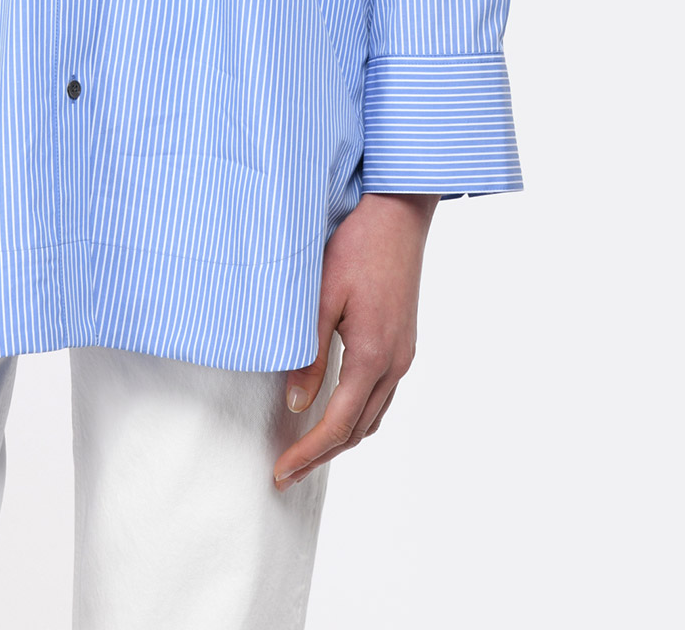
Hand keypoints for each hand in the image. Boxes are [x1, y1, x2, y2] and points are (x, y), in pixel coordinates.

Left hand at [273, 191, 438, 489]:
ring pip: (373, 417)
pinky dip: (357, 415)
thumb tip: (296, 403)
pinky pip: (381, 396)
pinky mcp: (403, 342)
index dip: (307, 453)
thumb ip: (309, 352)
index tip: (280, 471)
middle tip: (286, 471)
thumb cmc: (357, 246)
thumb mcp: (322, 296)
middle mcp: (395, 363)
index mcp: (373, 356)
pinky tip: (336, 410)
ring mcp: (404, 354)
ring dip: (341, 439)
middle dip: (321, 455)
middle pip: (358, 430)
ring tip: (306, 450)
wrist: (399, 213)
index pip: (337, 424)